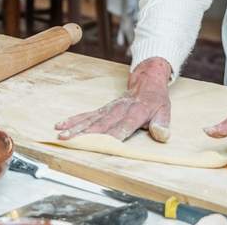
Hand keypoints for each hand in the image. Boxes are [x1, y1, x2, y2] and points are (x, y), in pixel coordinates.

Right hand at [54, 58, 172, 141]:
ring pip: (89, 120)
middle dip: (85, 134)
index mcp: (135, 112)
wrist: (146, 80)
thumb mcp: (165, 110)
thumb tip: (162, 135)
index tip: (103, 144)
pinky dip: (73, 120)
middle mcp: (118, 110)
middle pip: (100, 124)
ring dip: (75, 128)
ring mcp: (108, 109)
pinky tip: (61, 126)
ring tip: (62, 136)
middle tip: (71, 141)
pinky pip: (86, 115)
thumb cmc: (156, 100)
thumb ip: (162, 123)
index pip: (123, 126)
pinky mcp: (102, 109)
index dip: (114, 135)